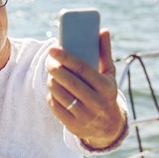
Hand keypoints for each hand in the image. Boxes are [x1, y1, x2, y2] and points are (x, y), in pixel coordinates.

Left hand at [47, 29, 125, 148]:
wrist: (109, 127)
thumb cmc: (106, 93)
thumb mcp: (109, 75)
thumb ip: (105, 53)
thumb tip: (103, 30)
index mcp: (106, 88)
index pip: (83, 69)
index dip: (66, 57)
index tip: (53, 48)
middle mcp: (96, 103)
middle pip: (70, 82)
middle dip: (55, 69)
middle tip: (49, 61)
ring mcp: (85, 116)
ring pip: (60, 94)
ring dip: (52, 82)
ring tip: (52, 75)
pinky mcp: (74, 126)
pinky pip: (56, 108)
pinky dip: (52, 96)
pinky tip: (53, 89)